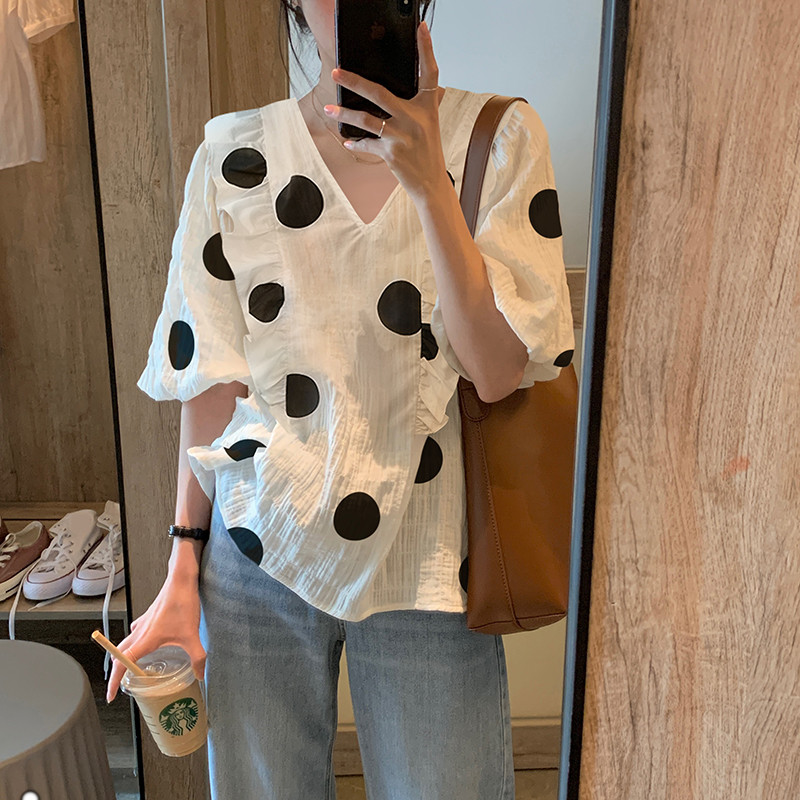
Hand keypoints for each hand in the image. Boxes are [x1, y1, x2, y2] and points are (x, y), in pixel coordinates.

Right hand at [105, 574, 206, 702]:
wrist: (181, 581)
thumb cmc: (181, 603)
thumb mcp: (191, 635)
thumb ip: (197, 657)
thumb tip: (200, 674)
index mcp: (145, 640)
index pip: (122, 664)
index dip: (114, 682)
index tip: (110, 695)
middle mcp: (140, 632)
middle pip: (119, 655)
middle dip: (116, 671)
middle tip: (118, 684)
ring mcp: (144, 623)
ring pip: (126, 643)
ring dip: (123, 656)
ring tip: (130, 667)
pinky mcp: (150, 616)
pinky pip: (137, 632)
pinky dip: (136, 641)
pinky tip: (147, 642)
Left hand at [328, 20, 448, 204]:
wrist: (431, 184)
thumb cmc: (429, 153)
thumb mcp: (430, 125)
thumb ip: (423, 106)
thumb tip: (431, 88)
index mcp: (427, 107)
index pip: (429, 73)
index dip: (426, 49)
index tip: (421, 28)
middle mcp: (415, 119)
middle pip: (379, 93)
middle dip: (354, 82)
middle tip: (336, 72)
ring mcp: (402, 136)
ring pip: (365, 119)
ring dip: (344, 115)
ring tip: (329, 111)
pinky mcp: (391, 153)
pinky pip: (367, 143)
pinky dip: (356, 143)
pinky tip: (347, 140)